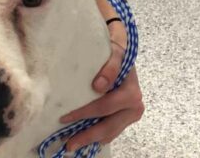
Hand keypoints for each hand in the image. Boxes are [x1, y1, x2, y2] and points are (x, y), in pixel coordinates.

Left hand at [58, 23, 143, 151]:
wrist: (123, 55)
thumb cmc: (115, 54)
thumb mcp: (114, 54)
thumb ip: (110, 67)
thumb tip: (99, 86)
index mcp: (131, 94)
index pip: (104, 108)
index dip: (84, 114)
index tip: (64, 118)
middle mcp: (134, 108)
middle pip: (108, 127)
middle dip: (88, 136)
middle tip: (68, 144)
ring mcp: (130, 116)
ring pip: (110, 133)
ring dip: (91, 139)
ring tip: (72, 143)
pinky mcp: (125, 118)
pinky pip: (111, 130)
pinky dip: (97, 135)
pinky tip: (83, 137)